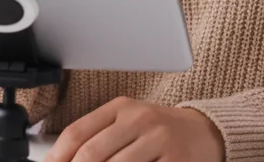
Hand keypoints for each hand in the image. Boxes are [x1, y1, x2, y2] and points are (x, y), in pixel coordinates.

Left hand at [43, 97, 224, 161]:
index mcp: (120, 107)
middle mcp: (138, 119)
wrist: (205, 133)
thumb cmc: (160, 132)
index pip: (77, 133)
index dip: (57, 158)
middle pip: (92, 153)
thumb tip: (63, 160)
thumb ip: (98, 138)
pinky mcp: (176, 160)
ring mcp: (159, 139)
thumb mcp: (128, 124)